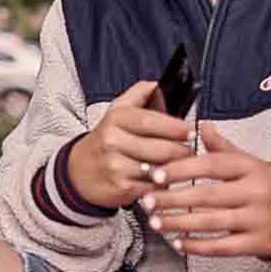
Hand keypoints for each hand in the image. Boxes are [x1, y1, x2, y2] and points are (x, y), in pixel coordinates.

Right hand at [67, 80, 198, 209]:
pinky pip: (152, 186)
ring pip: (158, 168)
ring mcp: (115, 165)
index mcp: (115, 119)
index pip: (150, 121)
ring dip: (174, 169)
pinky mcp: (120, 187)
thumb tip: (157, 84)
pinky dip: (162, 184)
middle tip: (190, 151)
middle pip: (159, 148)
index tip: (191, 130)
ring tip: (181, 165)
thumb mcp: (116, 112)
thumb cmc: (105, 141)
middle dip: (182, 151)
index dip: (175, 127)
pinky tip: (164, 179)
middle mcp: (112, 141)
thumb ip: (138, 95)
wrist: (79, 172)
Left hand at [140, 124, 270, 257]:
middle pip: (207, 195)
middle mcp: (255, 192)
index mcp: (250, 167)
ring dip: (179, 223)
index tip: (155, 174)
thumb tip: (202, 125)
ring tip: (154, 222)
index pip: (211, 165)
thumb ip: (221, 147)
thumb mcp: (247, 162)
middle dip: (172, 199)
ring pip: (212, 222)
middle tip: (146, 201)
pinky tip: (177, 242)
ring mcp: (258, 219)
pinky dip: (197, 246)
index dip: (181, 169)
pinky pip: (222, 247)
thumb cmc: (262, 185)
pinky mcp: (257, 243)